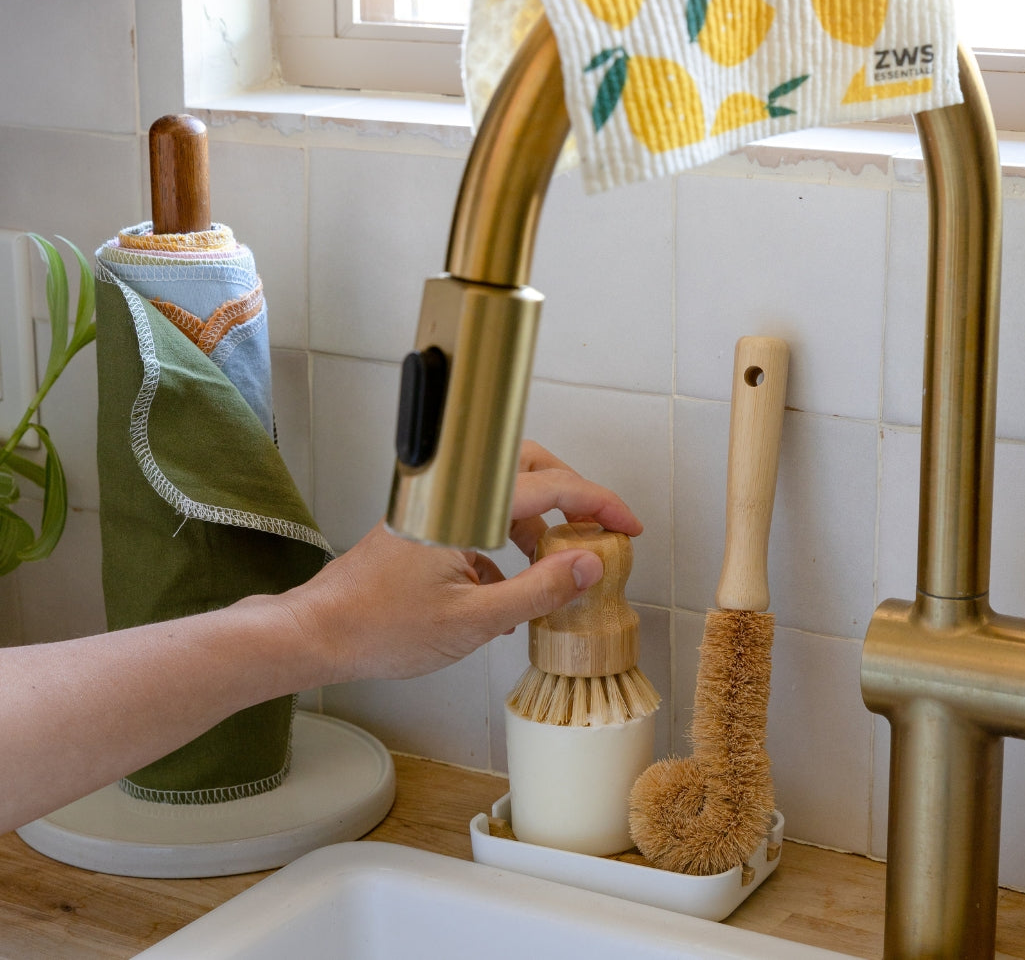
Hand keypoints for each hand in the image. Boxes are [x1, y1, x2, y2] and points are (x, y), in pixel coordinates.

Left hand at [282, 440, 642, 682]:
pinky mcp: (422, 524)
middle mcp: (449, 493)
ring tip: (554, 565)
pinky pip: (477, 514)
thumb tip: (589, 565)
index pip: (550, 486)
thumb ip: (538, 589)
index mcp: (465, 505)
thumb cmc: (381, 629)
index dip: (599, 504)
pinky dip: (503, 538)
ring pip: (501, 491)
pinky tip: (506, 583)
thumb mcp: (474, 620)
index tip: (629, 525)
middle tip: (597, 530)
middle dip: (569, 496)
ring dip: (535, 521)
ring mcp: (433, 505)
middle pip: (526, 468)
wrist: (318, 634)